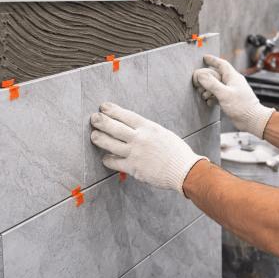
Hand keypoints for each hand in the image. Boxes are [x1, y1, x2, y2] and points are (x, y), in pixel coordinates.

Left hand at [90, 102, 207, 192]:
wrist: (184, 170)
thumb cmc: (177, 152)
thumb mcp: (163, 134)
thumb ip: (147, 131)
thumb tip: (133, 129)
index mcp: (148, 128)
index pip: (125, 115)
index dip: (112, 110)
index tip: (103, 107)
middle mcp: (140, 138)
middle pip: (114, 127)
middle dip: (101, 121)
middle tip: (94, 118)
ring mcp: (135, 153)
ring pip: (110, 144)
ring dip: (99, 138)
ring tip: (94, 136)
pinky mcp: (133, 168)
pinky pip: (114, 162)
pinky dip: (107, 159)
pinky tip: (105, 157)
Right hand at [192, 55, 274, 137]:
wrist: (252, 120)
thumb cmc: (242, 106)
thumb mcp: (224, 94)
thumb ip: (212, 84)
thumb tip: (200, 74)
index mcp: (233, 77)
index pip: (222, 64)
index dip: (213, 60)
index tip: (204, 57)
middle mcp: (232, 82)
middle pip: (216, 75)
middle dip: (206, 78)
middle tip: (198, 82)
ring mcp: (231, 91)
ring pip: (216, 86)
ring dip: (208, 90)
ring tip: (204, 95)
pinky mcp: (230, 100)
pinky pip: (218, 95)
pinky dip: (212, 98)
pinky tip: (209, 102)